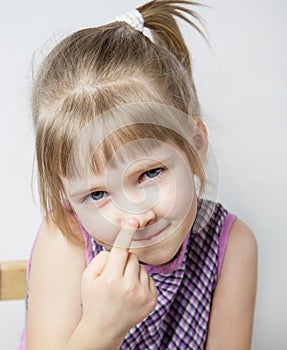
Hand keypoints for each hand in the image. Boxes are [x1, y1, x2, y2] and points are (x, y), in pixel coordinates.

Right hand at [79, 219, 156, 346]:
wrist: (103, 330)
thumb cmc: (93, 300)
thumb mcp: (87, 278)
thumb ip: (101, 259)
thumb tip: (118, 250)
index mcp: (111, 279)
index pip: (120, 249)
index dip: (126, 234)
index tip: (134, 220)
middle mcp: (129, 287)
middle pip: (131, 257)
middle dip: (123, 262)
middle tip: (114, 276)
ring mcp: (142, 295)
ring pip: (141, 267)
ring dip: (132, 271)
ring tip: (122, 287)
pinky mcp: (152, 301)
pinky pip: (149, 278)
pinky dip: (141, 281)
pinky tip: (131, 293)